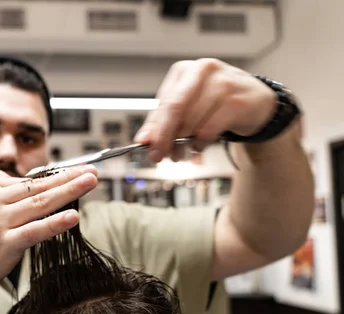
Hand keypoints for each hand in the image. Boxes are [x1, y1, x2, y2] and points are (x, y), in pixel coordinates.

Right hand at [0, 166, 97, 293]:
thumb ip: (0, 189)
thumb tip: (23, 178)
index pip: (29, 181)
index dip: (57, 175)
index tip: (78, 170)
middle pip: (38, 187)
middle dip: (68, 177)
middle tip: (92, 171)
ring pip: (40, 203)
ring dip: (68, 191)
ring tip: (89, 183)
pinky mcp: (5, 243)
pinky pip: (35, 230)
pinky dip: (55, 223)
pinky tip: (74, 216)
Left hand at [134, 58, 276, 161]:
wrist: (257, 100)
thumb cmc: (216, 102)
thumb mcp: (188, 105)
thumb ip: (163, 120)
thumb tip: (143, 140)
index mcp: (185, 70)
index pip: (164, 102)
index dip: (154, 128)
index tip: (147, 146)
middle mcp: (203, 72)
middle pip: (175, 110)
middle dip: (164, 137)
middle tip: (159, 155)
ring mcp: (223, 84)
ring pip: (191, 122)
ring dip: (182, 145)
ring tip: (180, 154)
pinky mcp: (236, 102)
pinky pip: (209, 130)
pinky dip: (199, 144)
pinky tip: (198, 147)